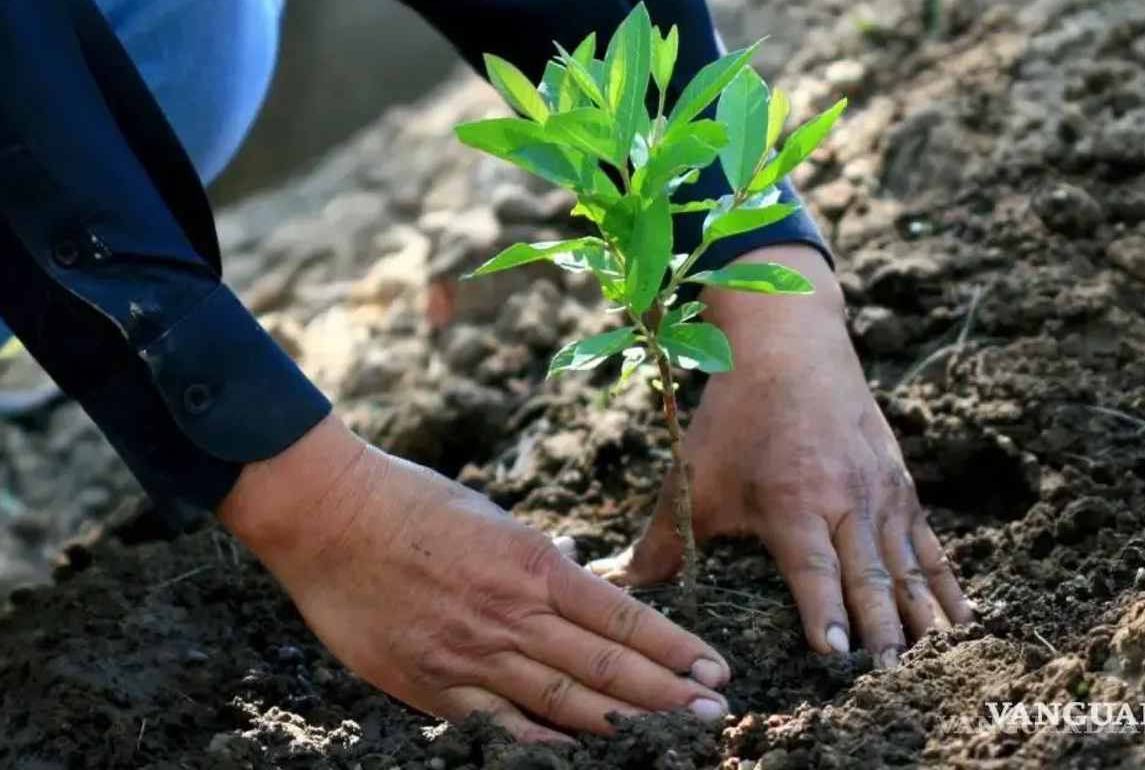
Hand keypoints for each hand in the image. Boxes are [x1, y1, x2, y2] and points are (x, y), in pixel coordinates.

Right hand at [218, 415, 731, 742]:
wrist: (327, 515)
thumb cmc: (410, 502)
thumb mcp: (490, 515)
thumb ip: (536, 556)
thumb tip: (577, 575)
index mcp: (531, 562)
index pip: (620, 615)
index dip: (673, 647)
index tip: (714, 669)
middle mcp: (511, 612)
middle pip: (605, 664)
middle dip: (667, 693)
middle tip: (715, 715)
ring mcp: (471, 653)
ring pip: (564, 700)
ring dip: (624, 722)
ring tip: (673, 738)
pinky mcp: (430, 684)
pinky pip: (499, 725)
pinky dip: (545, 744)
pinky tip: (584, 757)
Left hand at [589, 246, 973, 666]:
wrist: (791, 344)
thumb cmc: (736, 416)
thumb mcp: (695, 475)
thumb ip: (661, 539)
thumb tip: (615, 582)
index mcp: (792, 500)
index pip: (813, 567)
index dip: (825, 610)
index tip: (838, 652)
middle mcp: (845, 499)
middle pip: (869, 574)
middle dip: (882, 628)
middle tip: (893, 674)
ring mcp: (880, 492)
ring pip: (907, 564)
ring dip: (922, 614)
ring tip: (937, 661)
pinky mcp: (900, 485)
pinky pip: (929, 543)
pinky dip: (946, 582)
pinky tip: (962, 618)